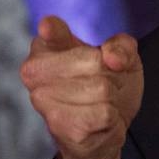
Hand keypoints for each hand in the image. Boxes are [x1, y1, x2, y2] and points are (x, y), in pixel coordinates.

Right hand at [20, 15, 143, 158]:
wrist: (103, 130)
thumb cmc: (107, 86)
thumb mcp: (123, 58)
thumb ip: (122, 47)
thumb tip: (112, 58)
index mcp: (44, 47)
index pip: (51, 30)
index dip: (53, 30)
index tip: (48, 27)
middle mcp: (35, 72)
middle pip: (94, 61)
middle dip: (112, 74)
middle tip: (105, 84)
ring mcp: (44, 100)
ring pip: (101, 88)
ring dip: (113, 97)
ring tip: (102, 102)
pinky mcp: (59, 125)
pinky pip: (104, 112)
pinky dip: (112, 116)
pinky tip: (100, 120)